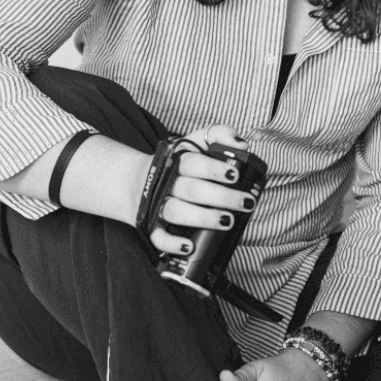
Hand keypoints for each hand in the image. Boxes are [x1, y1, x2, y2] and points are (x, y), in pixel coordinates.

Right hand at [149, 124, 255, 256]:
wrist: (135, 181)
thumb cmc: (177, 163)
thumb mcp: (194, 142)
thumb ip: (218, 134)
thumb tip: (242, 144)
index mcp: (177, 161)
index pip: (194, 163)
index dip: (214, 169)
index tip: (235, 174)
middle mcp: (166, 182)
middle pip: (192, 190)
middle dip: (220, 197)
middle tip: (245, 202)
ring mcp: (156, 204)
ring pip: (177, 211)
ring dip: (202, 218)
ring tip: (228, 221)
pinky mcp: (150, 225)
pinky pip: (157, 236)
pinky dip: (171, 243)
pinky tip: (189, 246)